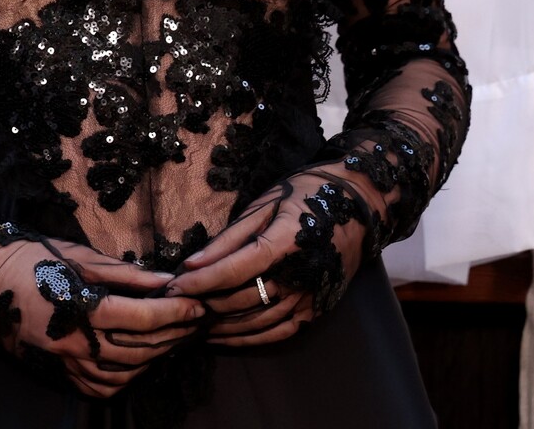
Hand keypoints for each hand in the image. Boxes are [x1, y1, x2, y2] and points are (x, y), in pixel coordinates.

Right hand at [0, 230, 206, 398]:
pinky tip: (138, 359)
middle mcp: (75, 343)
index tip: (199, 305)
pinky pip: (100, 386)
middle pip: (140, 349)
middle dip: (174, 335)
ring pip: (125, 373)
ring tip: (172, 338)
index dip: (177, 313)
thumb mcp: (78, 257)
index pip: (143, 318)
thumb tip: (167, 280)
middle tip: (197, 321)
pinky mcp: (56, 373)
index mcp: (82, 308)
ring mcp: (65, 363)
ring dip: (155, 358)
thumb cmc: (29, 258)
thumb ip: (125, 274)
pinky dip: (126, 376)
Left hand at [168, 165, 379, 346]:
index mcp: (287, 241)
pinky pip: (278, 331)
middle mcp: (301, 275)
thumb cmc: (304, 196)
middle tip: (175, 304)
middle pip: (244, 298)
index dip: (203, 280)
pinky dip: (249, 338)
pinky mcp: (316, 309)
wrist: (359, 206)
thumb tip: (192, 262)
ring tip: (192, 321)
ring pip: (258, 320)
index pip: (236, 268)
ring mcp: (311, 296)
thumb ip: (229, 237)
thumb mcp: (265, 204)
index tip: (174, 285)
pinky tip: (224, 336)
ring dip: (222, 324)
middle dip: (205, 302)